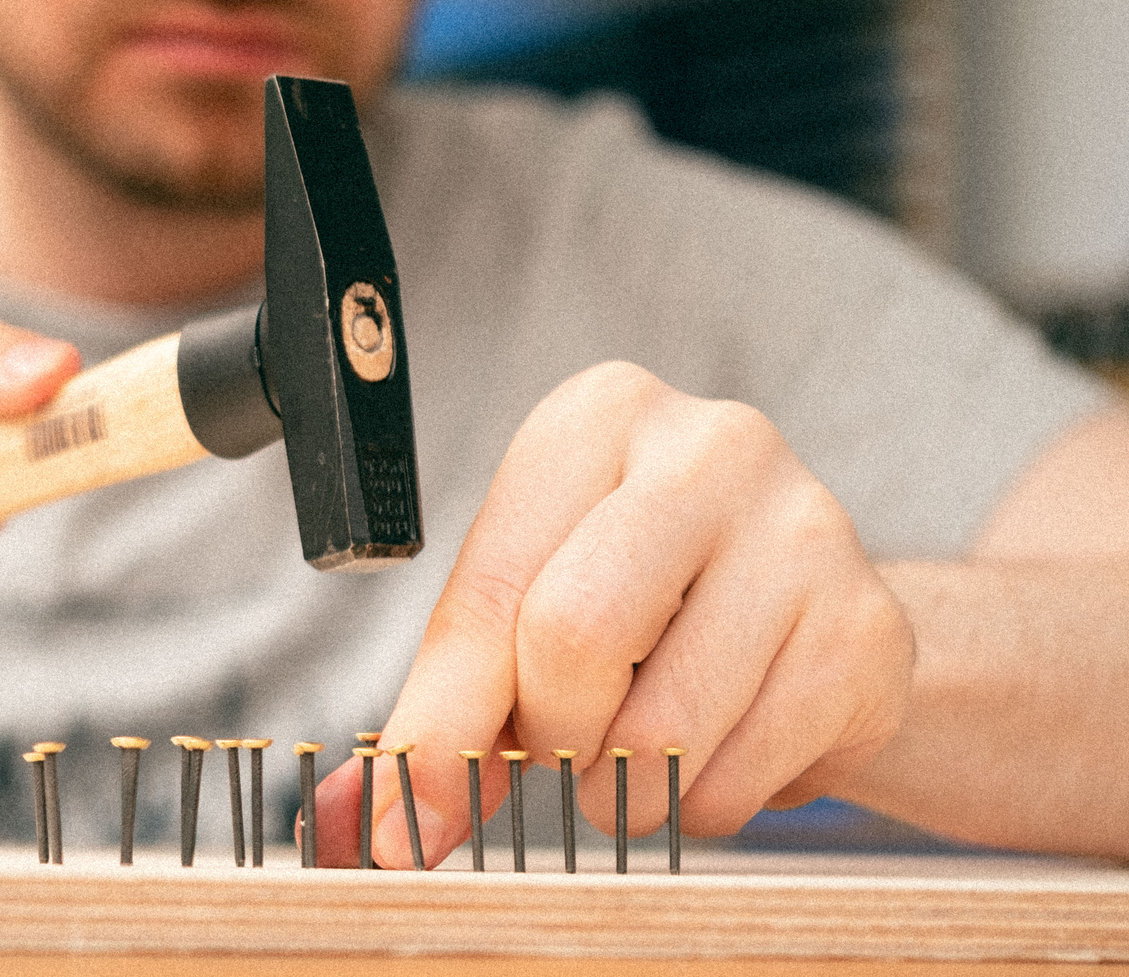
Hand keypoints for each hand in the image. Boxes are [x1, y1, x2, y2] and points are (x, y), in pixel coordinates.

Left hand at [314, 361, 912, 866]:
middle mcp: (711, 447)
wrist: (798, 603)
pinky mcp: (871, 631)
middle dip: (552, 735)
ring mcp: (809, 530)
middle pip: (577, 636)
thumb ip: (444, 708)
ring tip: (637, 746)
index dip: (444, 718)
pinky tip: (717, 746)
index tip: (410, 813)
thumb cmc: (638, 593)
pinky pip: (741, 780)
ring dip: (623, 785)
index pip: (496, 586)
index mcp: (598, 418)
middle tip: (565, 746)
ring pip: (662, 726)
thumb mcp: (524, 614)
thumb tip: (370, 823)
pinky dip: (701, 804)